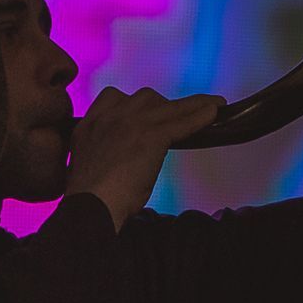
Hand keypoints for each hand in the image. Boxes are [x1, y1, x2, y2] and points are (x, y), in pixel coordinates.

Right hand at [65, 88, 221, 230]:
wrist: (91, 205)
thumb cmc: (88, 198)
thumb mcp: (86, 165)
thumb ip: (101, 152)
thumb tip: (117, 158)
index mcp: (90, 124)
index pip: (114, 97)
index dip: (134, 104)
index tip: (144, 112)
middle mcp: (110, 116)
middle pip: (145, 97)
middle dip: (163, 106)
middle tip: (176, 119)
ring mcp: (132, 123)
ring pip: (170, 106)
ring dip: (192, 104)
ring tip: (211, 105)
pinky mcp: (152, 136)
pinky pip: (183, 121)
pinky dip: (201, 114)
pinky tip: (215, 111)